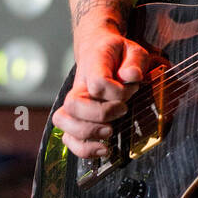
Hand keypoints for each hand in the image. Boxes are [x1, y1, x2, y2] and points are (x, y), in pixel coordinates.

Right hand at [53, 24, 155, 158]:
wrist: (97, 48)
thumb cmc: (117, 53)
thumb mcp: (133, 50)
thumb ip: (135, 61)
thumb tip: (132, 76)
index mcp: (93, 65)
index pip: (97, 82)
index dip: (115, 91)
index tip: (131, 89)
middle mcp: (79, 85)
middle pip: (73, 104)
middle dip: (99, 114)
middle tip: (122, 111)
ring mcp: (74, 102)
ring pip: (63, 121)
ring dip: (88, 133)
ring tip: (110, 133)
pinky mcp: (76, 118)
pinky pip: (68, 138)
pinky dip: (83, 148)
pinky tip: (104, 149)